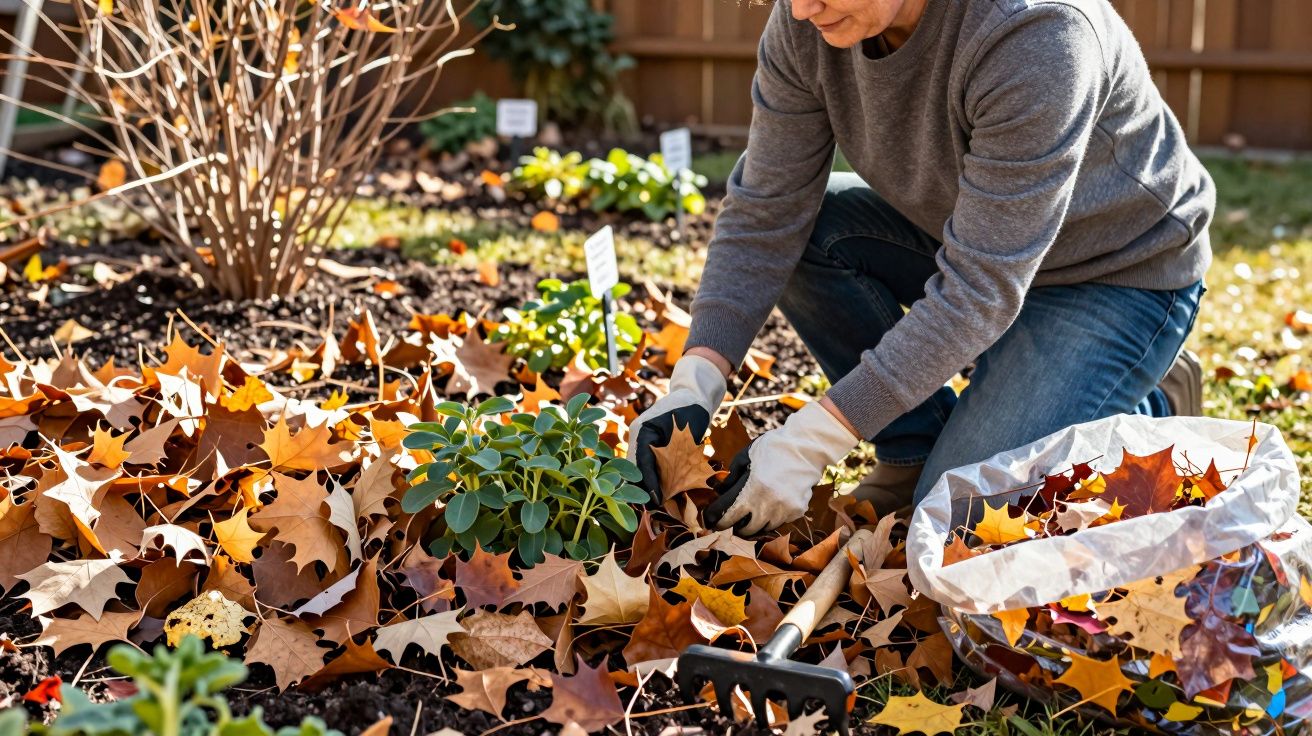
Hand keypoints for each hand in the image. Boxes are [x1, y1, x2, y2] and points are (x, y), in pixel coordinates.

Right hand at [627, 353, 727, 498]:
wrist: (693, 396)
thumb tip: (670, 485)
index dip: (649, 484)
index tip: (656, 501)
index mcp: (642, 431)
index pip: (642, 463)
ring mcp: (640, 440)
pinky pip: (646, 465)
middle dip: (643, 489)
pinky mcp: (647, 444)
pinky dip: (652, 478)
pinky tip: (660, 492)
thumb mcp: (685, 434)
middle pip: (635, 469)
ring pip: (638, 469)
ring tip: (655, 505)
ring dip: (646, 486)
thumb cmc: (691, 411)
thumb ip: (676, 457)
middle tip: (653, 509)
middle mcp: (636, 436)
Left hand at [705, 400, 859, 534]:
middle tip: (732, 519)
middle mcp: (767, 505)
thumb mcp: (745, 457)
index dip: (714, 518)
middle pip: (744, 530)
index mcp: (750, 490)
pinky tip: (772, 504)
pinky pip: (779, 522)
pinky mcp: (797, 512)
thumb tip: (719, 493)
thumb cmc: (772, 448)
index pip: (726, 515)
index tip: (710, 519)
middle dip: (735, 525)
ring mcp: (783, 511)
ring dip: (754, 523)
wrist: (806, 447)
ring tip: (752, 512)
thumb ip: (731, 478)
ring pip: (762, 529)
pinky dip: (772, 517)